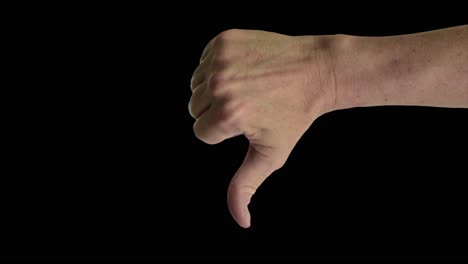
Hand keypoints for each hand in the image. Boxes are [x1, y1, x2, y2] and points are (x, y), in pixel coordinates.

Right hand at [189, 29, 335, 227]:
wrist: (316, 70)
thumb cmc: (295, 115)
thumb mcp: (271, 154)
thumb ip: (246, 186)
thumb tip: (242, 221)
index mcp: (229, 114)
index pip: (202, 132)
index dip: (224, 132)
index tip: (249, 121)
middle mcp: (220, 84)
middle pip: (195, 109)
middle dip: (218, 111)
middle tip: (249, 104)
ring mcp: (220, 59)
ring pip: (196, 86)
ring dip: (215, 90)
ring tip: (246, 88)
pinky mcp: (223, 40)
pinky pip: (203, 62)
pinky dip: (217, 68)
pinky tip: (243, 71)